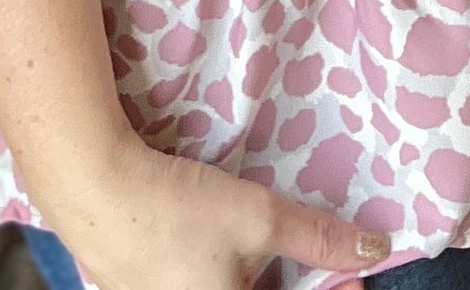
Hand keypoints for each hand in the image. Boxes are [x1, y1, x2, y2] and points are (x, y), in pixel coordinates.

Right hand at [42, 128, 392, 289]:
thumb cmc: (177, 212)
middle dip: (289, 282)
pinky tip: (216, 240)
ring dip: (253, 276)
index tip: (349, 271)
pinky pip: (195, 286)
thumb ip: (317, 238)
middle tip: (313, 257)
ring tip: (263, 246)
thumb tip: (376, 248)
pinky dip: (217, 270)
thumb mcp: (257, 218)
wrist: (93, 189)